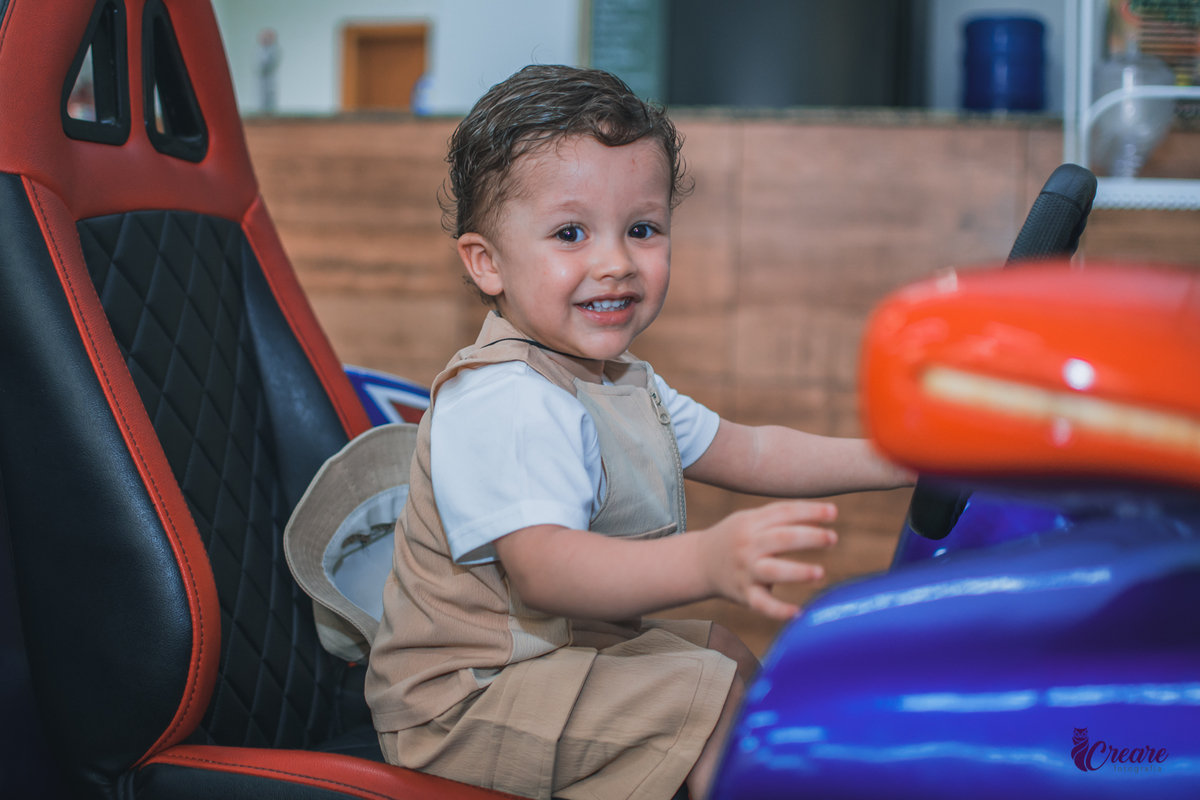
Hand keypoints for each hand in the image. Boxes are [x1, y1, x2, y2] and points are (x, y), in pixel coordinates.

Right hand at [695, 500, 837, 619]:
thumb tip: (825, 513)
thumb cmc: (736, 538)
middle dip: (809, 537)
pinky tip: (798, 613)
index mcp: (752, 523)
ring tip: (820, 572)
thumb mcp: (750, 519)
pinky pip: (762, 604)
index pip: (783, 512)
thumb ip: (781, 516)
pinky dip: (779, 611)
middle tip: (832, 538)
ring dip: (797, 571)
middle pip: (781, 539)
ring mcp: (746, 571)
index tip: (833, 512)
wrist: (699, 562)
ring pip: (772, 571)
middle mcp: (748, 545)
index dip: (810, 511)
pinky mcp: (744, 594)